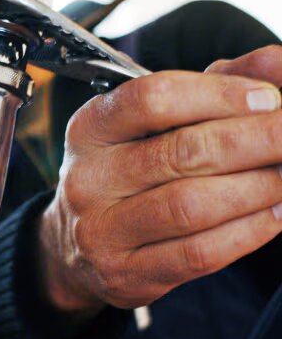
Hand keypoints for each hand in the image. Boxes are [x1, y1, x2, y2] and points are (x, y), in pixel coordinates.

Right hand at [39, 46, 281, 317]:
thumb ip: (210, 86)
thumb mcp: (147, 124)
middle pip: (181, 152)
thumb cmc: (124, 171)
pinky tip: (274, 214)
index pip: (151, 99)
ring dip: (258, 188)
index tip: (267, 98)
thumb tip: (275, 65)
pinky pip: (199, 254)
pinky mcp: (125, 273)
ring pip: (192, 206)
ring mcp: (101, 231)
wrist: (75, 244)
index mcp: (89, 129)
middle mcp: (87, 178)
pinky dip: (249, 231)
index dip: (217, 95)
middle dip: (255, 140)